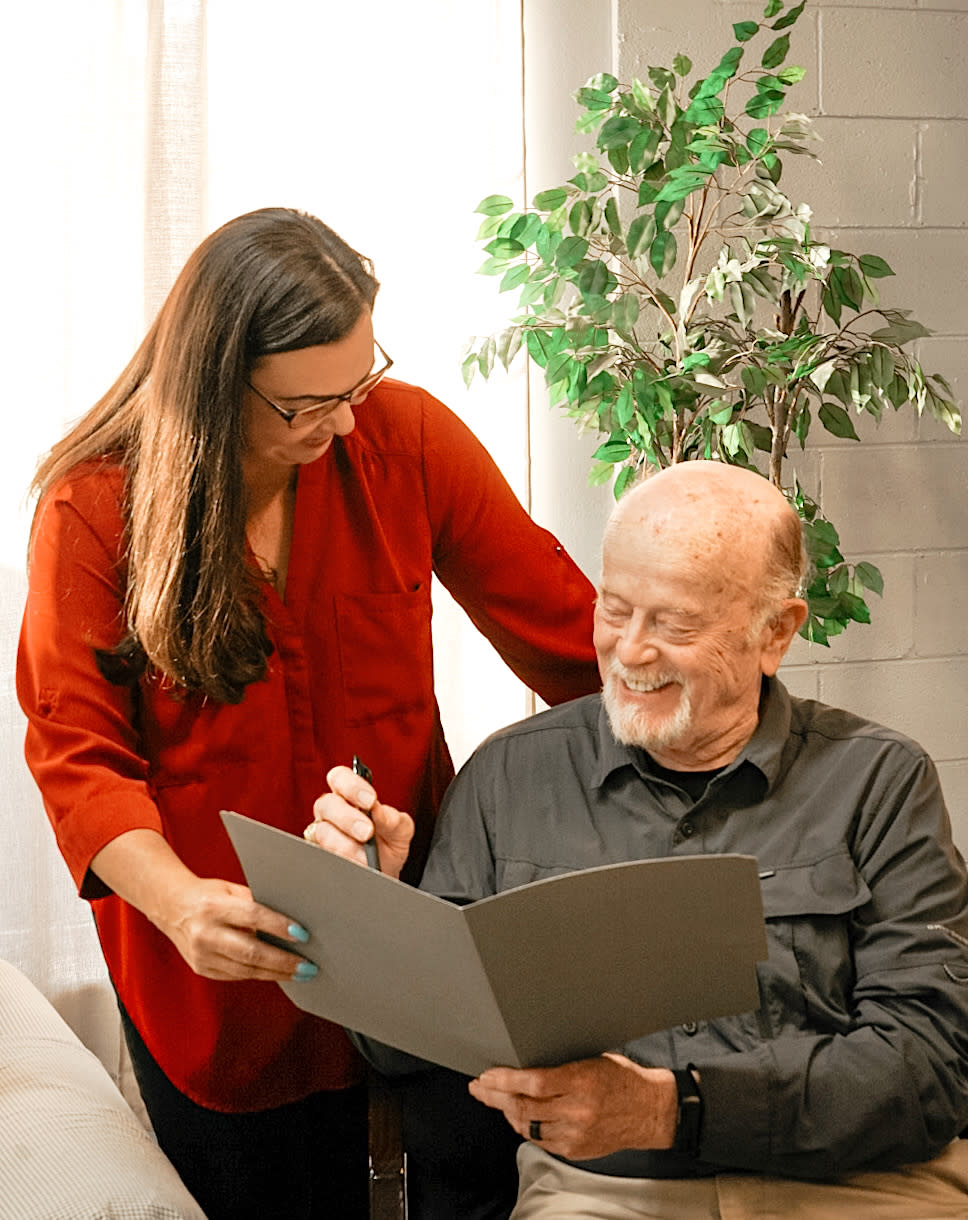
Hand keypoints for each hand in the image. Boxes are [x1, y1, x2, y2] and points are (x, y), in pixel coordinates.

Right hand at [90, 828, 316, 983]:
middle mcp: (205, 933)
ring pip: (246, 970)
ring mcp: (201, 955)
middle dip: (284, 961)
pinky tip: (277, 973)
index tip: (303, 935)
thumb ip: (256, 902)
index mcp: (213, 906)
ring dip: (276, 973)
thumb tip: (292, 918)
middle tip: (309, 966)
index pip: (252, 917)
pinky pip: (236, 976)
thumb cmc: (208, 894)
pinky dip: (259, 974)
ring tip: (300, 973)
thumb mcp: (230, 889)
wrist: (171, 907)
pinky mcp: (202, 969)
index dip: (279, 926)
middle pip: (251, 952)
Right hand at [304, 764, 413, 878]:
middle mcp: (332, 811)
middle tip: (368, 832)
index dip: (351, 786)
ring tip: (366, 857)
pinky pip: (322, 855)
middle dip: (348, 818)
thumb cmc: (389, 845)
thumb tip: (378, 811)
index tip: (371, 801)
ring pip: (323, 832)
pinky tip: (356, 865)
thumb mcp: (400, 830)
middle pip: (326, 803)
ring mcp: (323, 833)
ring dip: (346, 845)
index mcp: (350, 796)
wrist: (385, 874)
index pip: (340, 777)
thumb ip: (394, 818)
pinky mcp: (320, 855)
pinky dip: (342, 861)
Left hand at [468, 1054, 677, 1160]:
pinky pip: (541, 1141)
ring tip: (493, 1100)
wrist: (652, 1110)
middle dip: (495, 1096)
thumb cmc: (624, 1079)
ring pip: (528, 1126)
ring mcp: (576, 1133)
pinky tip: (517, 1118)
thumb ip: (561, 1069)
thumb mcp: (593, 1060)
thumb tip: (527, 1070)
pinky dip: (526, 1128)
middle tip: (480, 1087)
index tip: (487, 1075)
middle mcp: (577, 1110)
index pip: (533, 1082)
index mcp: (582, 1081)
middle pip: (524, 1106)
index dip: (505, 1079)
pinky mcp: (577, 1149)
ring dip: (507, 1112)